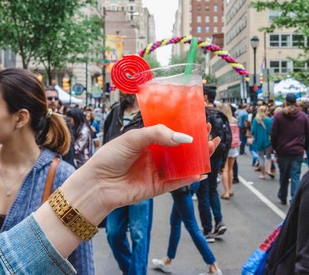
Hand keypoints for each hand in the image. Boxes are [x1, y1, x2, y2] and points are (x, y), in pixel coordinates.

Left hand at [65, 124, 218, 214]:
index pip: (171, 132)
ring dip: (197, 159)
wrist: (96, 184)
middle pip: (180, 149)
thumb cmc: (109, 157)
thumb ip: (159, 134)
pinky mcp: (157, 188)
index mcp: (148, 141)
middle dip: (197, 143)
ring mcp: (157, 172)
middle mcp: (154, 156)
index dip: (186, 127)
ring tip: (211, 149)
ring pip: (182, 165)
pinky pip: (177, 182)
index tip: (200, 121)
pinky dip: (189, 178)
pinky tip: (200, 172)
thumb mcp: (134, 138)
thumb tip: (185, 138)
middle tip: (211, 136)